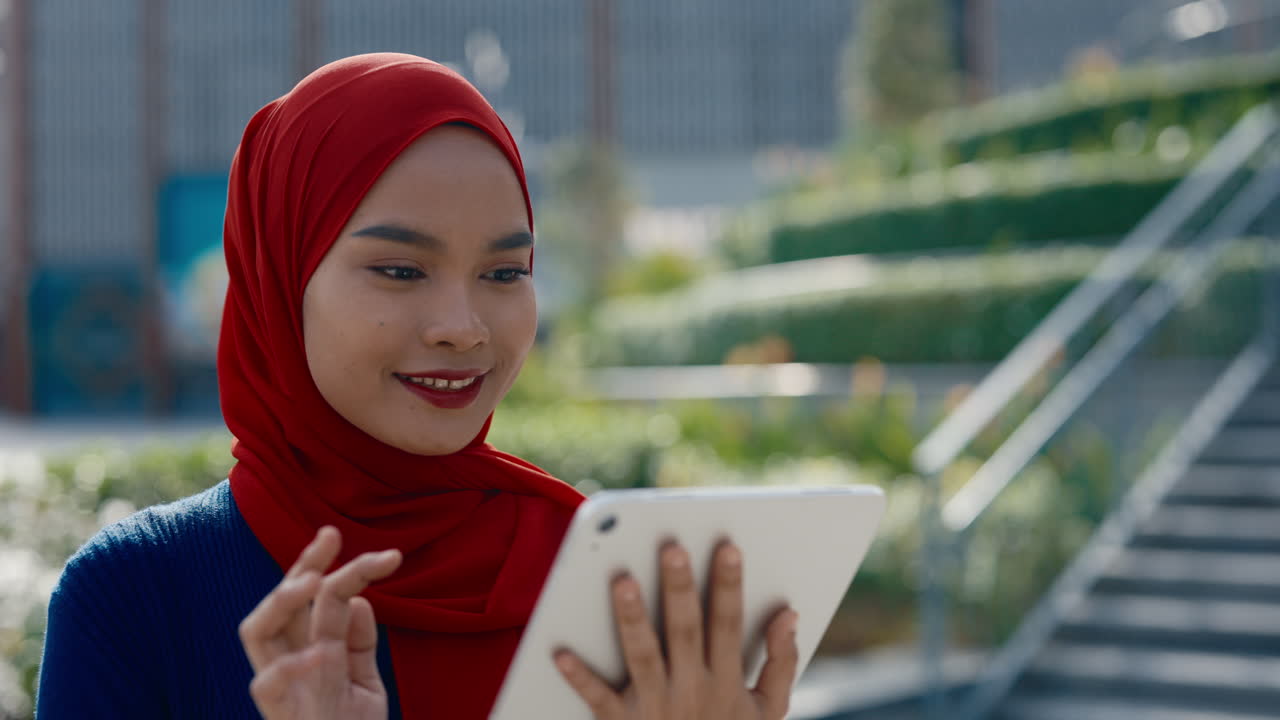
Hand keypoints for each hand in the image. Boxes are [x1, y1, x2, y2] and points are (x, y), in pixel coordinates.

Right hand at [238, 526, 401, 719]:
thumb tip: (359, 600)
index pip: (314, 598)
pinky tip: (315, 655)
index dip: (331, 565)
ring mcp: (283, 689)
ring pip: (258, 631)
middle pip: (281, 602)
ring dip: (283, 600)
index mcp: (312, 651)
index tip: (366, 546)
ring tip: (313, 582)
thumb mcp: (366, 686)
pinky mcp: (281, 716)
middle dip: (302, 564)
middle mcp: (291, 664)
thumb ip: (360, 645)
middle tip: (331, 537)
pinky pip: (267, 686)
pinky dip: (287, 667)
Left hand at [555, 542, 799, 719]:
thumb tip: (789, 615)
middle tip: (672, 548)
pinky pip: (599, 700)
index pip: (729, 625)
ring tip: (622, 582)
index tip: (727, 547)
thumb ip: (781, 663)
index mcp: (726, 681)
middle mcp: (691, 691)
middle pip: (685, 632)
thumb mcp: (767, 712)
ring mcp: (655, 708)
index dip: (729, 586)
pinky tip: (560, 653)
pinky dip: (581, 678)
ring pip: (643, 656)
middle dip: (679, 589)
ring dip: (633, 619)